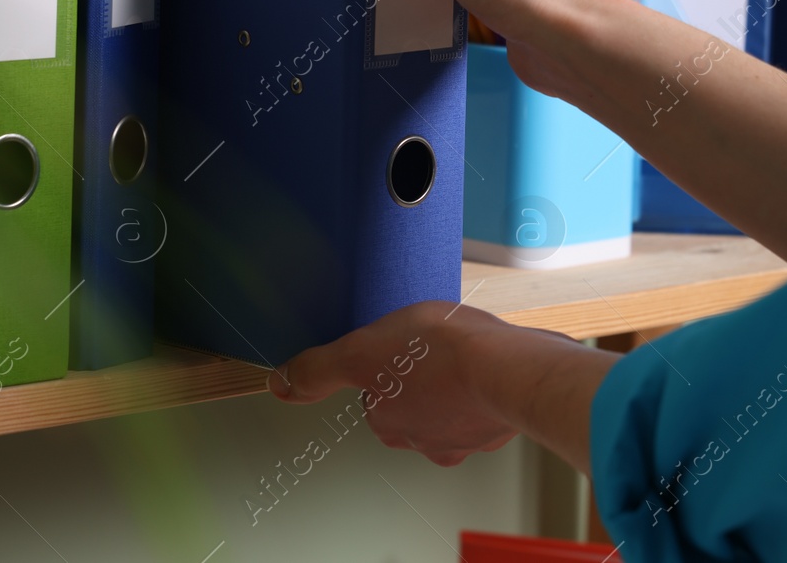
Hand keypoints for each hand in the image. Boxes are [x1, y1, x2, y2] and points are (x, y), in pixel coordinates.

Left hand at [270, 301, 610, 470]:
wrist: (506, 368)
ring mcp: (468, 434)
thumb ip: (319, 369)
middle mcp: (427, 441)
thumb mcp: (360, 350)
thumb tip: (281, 384)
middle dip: (418, 377)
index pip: (374, 398)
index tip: (393, 346)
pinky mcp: (502, 421)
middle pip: (412, 405)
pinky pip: (487, 400)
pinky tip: (488, 358)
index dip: (381, 366)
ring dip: (453, 381)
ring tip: (459, 349)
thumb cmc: (439, 356)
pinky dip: (486, 382)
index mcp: (390, 425)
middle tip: (426, 346)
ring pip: (451, 406)